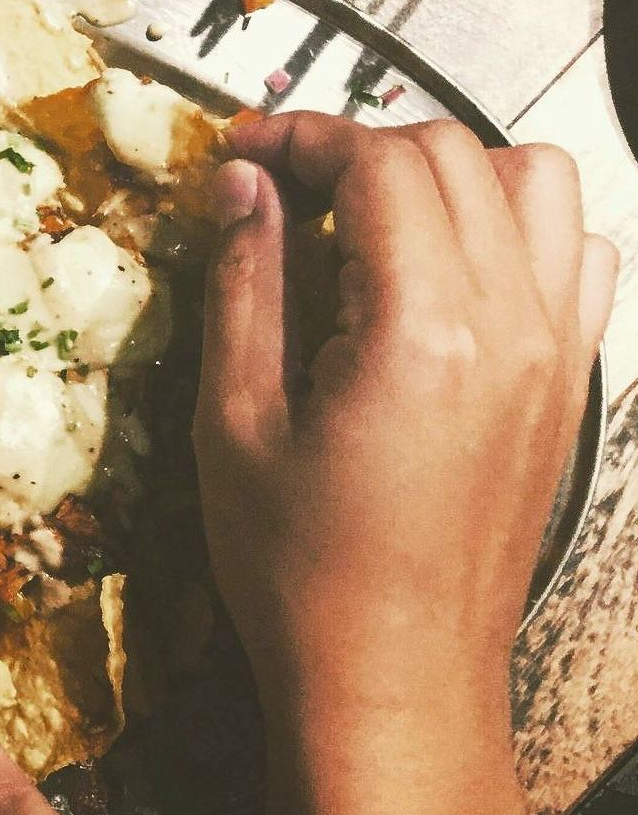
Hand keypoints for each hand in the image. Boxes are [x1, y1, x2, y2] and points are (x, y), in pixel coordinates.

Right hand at [192, 114, 616, 814]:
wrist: (393, 676)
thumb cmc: (300, 570)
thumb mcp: (235, 422)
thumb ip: (243, 284)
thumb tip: (243, 184)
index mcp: (421, 333)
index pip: (380, 162)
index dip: (302, 138)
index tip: (245, 155)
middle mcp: (510, 327)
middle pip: (453, 153)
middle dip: (362, 147)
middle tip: (287, 191)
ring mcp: (557, 354)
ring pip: (534, 182)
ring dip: (449, 172)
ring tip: (373, 220)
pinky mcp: (570, 384)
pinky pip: (578, 253)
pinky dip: (518, 228)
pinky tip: (448, 270)